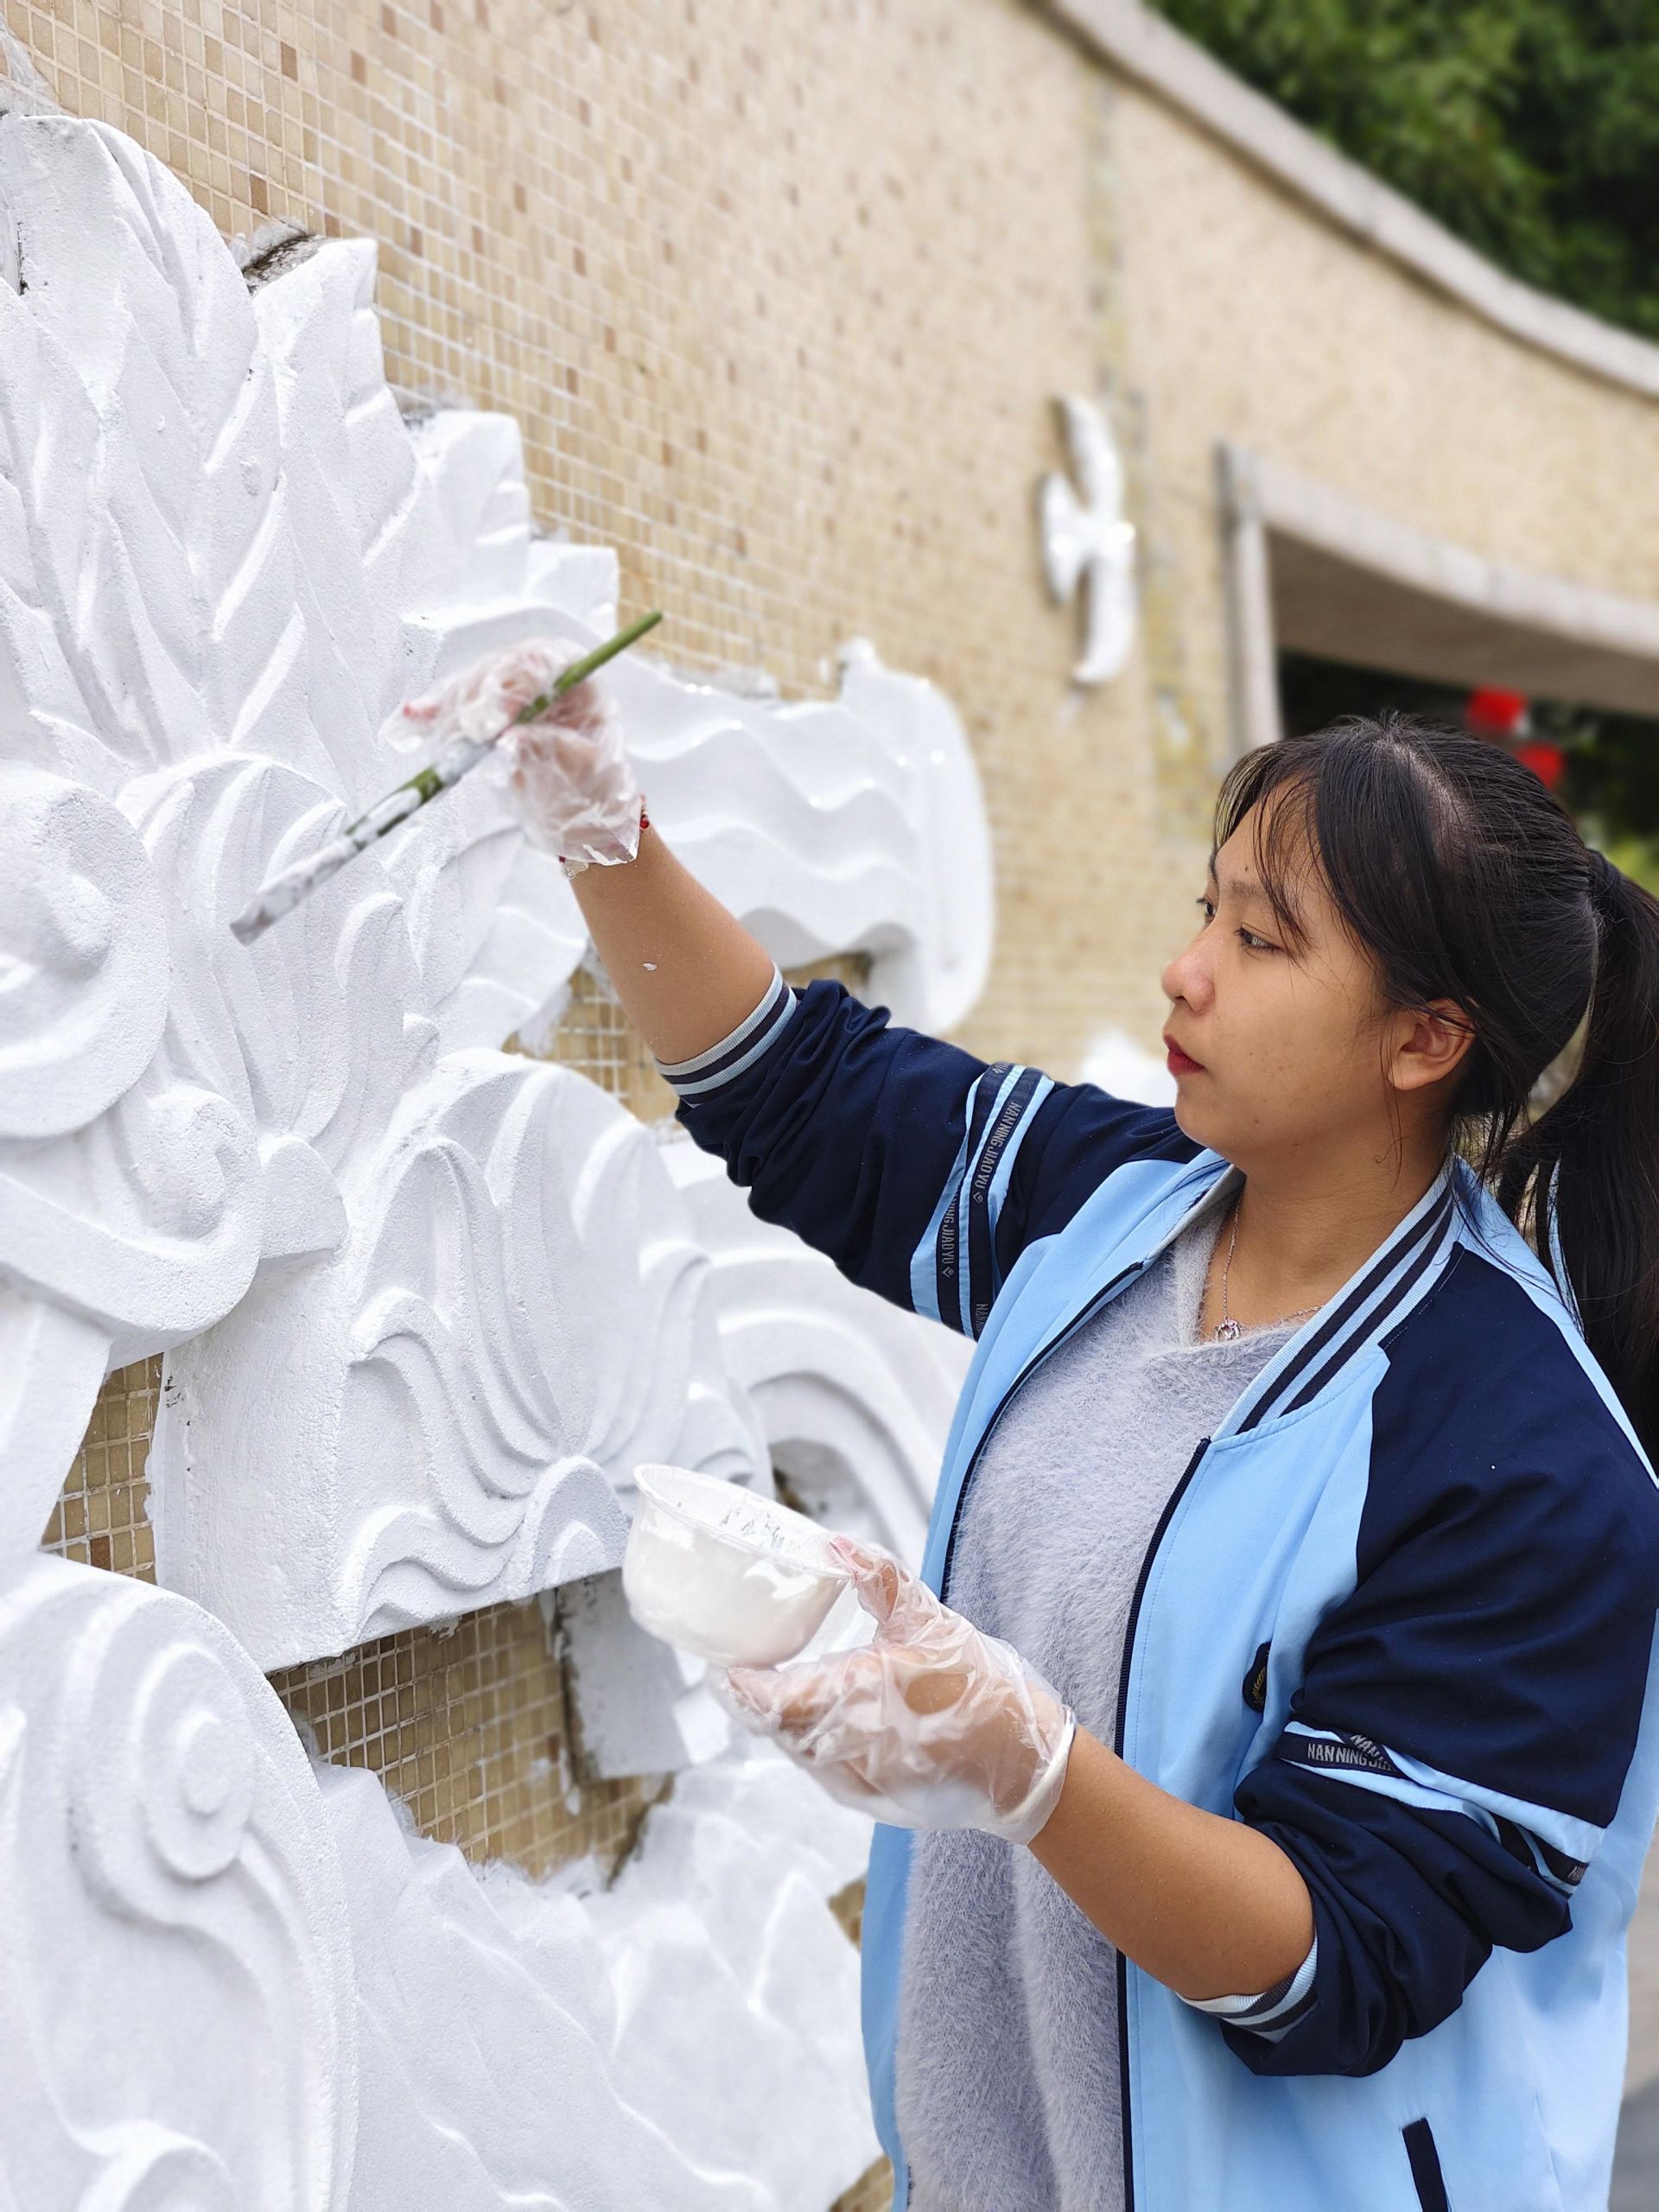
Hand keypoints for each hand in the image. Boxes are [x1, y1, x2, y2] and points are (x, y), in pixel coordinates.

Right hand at [401, 639, 642, 866]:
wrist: (577, 808)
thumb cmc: (592, 786)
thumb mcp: (583, 771)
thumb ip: (551, 751)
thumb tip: (511, 740)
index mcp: (574, 675)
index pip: (538, 662)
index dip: (510, 687)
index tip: (492, 723)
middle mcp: (538, 671)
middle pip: (495, 670)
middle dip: (475, 702)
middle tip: (468, 736)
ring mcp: (507, 687)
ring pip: (470, 687)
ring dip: (451, 713)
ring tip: (443, 743)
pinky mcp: (484, 708)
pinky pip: (453, 706)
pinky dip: (434, 715)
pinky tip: (413, 718)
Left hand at [715, 1535, 1075, 1845]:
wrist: (1022, 1765)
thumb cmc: (980, 1689)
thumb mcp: (930, 1620)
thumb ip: (878, 1577)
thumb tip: (835, 1543)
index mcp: (856, 1697)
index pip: (772, 1700)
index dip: (742, 1685)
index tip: (725, 1663)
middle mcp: (847, 1746)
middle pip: (775, 1728)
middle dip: (753, 1701)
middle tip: (739, 1671)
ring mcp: (856, 1780)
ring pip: (796, 1751)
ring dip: (779, 1722)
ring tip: (769, 1689)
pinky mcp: (868, 1797)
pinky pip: (821, 1769)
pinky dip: (808, 1743)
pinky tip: (816, 1720)